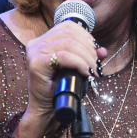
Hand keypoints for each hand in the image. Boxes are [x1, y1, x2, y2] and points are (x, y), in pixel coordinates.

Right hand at [14, 20, 106, 137]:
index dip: (85, 36)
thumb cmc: (60, 90)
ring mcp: (34, 52)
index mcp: (43, 41)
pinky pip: (64, 56)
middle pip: (69, 34)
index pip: (68, 27)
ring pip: (68, 44)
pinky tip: (85, 72)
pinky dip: (79, 63)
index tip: (95, 51)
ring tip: (92, 70)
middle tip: (96, 64)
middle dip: (88, 48)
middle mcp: (36, 43)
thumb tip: (102, 51)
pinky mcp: (36, 63)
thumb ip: (88, 57)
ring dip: (86, 57)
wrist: (46, 110)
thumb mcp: (77, 69)